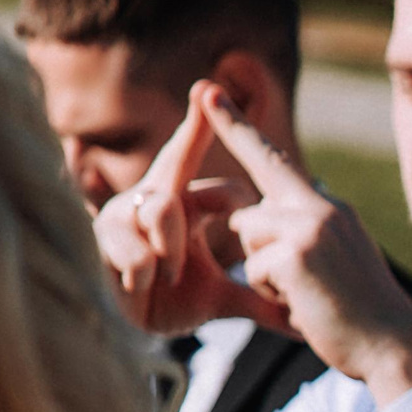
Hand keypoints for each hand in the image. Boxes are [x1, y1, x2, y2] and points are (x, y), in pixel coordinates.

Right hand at [92, 95, 282, 334]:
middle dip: (188, 220)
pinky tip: (147, 283)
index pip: (191, 157)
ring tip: (170, 274)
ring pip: (159, 209)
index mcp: (183, 198)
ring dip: (171, 249)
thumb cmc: (185, 295)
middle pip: (176, 183)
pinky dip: (146, 269)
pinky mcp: (105, 240)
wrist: (146, 323)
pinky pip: (133, 245)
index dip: (196, 126)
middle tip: (188, 256)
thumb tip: (305, 319)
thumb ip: (264, 297)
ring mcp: (124, 215)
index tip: (206, 88)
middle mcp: (152, 197)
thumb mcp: (232, 294)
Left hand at [202, 84, 411, 403]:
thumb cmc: (365, 316)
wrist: (396, 347)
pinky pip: (253, 270)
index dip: (236, 127)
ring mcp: (308, 228)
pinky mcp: (294, 255)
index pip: (275, 161)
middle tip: (259, 211)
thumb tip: (273, 219)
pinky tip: (305, 307)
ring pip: (249, 239)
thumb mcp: (342, 260)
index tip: (208, 93)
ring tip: (306, 296)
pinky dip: (272, 294)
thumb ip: (310, 232)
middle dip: (254, 243)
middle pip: (251, 211)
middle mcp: (321, 208)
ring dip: (264, 273)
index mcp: (331, 209)